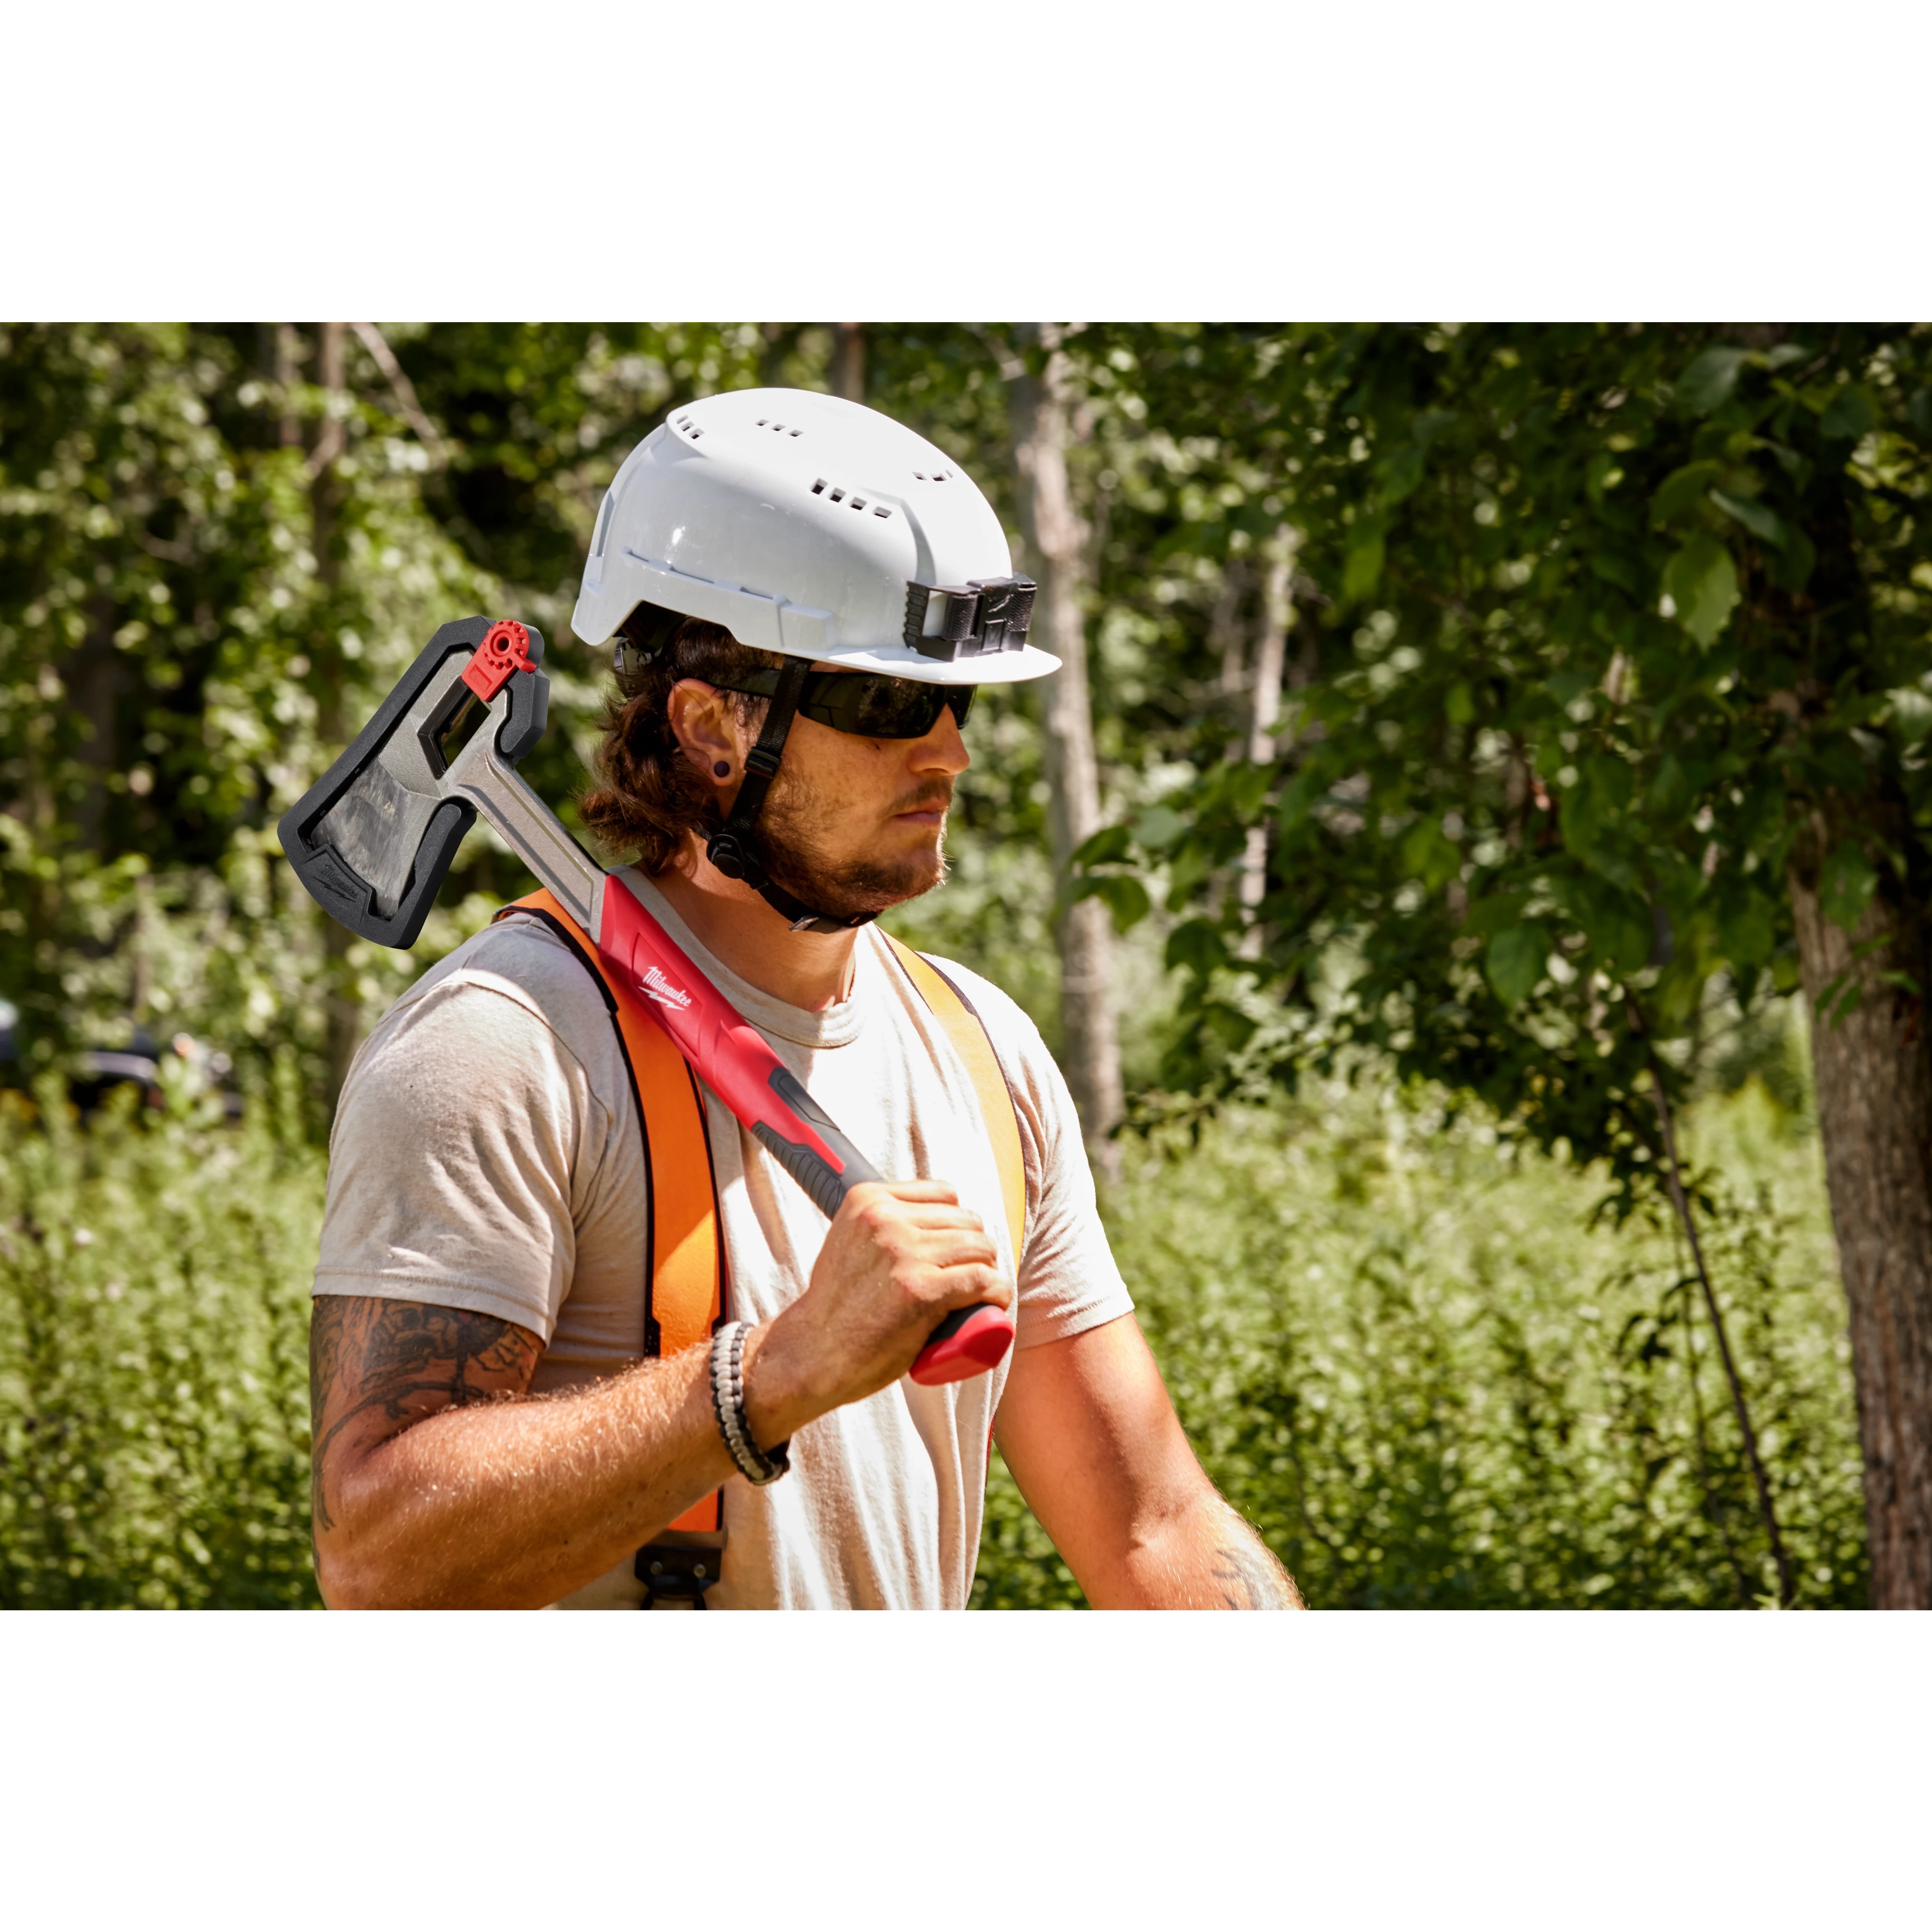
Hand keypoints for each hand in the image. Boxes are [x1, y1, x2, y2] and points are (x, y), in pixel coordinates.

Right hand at [744, 1181, 1012, 1444]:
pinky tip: (994, 1301)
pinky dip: (998, 1292)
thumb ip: (879, 1224)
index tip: (954, 1247)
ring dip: (988, 1269)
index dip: (957, 1222)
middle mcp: (886, 1220)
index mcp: (867, 1199)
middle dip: (975, 1248)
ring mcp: (905, 1255)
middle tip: (968, 1276)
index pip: (944, 1193)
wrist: (811, 1354)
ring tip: (980, 1291)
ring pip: (980, 1248)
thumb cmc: (836, 1306)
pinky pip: (984, 1281)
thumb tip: (928, 1218)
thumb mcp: (849, 1241)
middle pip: (966, 1221)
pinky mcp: (923, 1292)